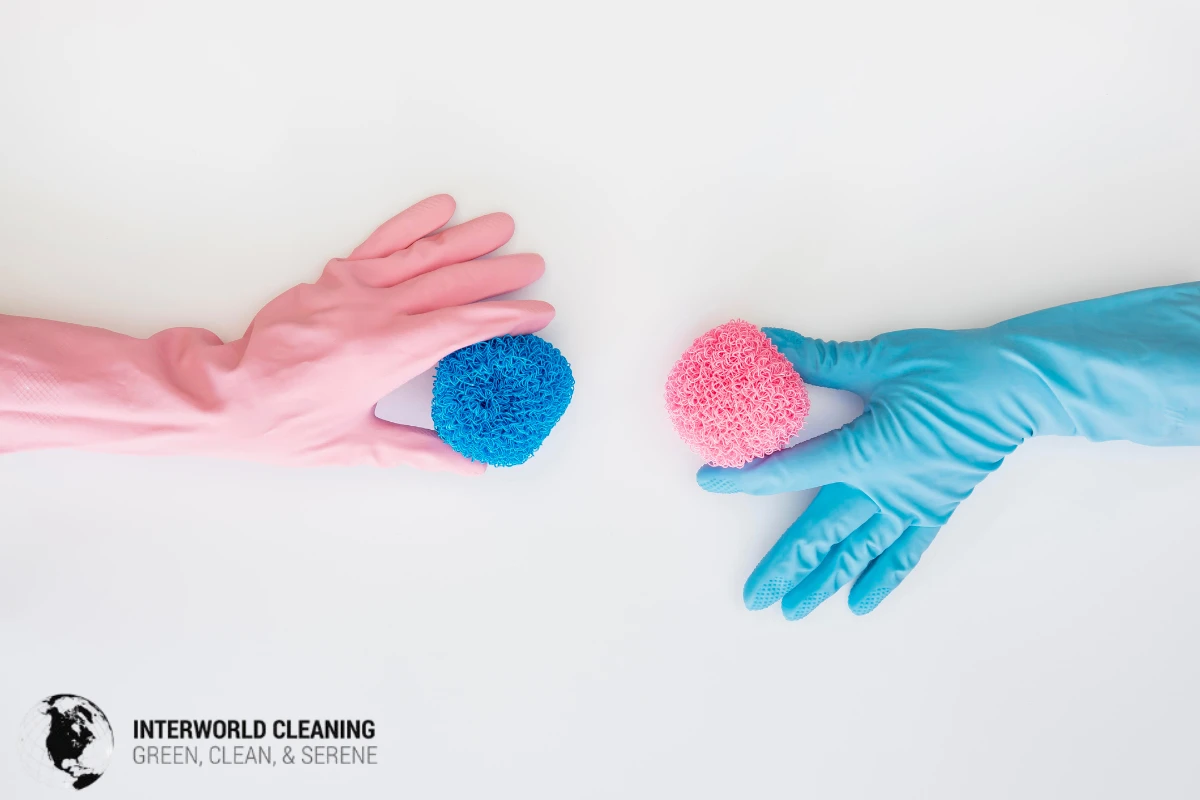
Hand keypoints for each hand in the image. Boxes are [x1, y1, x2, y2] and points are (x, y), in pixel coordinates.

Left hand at [205, 194, 553, 471]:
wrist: (220, 396)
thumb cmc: (284, 425)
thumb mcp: (358, 448)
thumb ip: (422, 452)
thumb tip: (473, 464)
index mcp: (388, 352)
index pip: (463, 327)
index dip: (506, 318)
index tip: (538, 313)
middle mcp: (375, 312)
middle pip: (451, 284)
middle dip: (498, 274)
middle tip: (535, 265)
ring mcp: (352, 289)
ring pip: (421, 255)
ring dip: (465, 240)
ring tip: (503, 226)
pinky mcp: (332, 278)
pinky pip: (380, 243)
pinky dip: (412, 224)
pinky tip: (440, 209)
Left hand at [697, 284, 1199, 617]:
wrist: (1019, 388)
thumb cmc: (953, 370)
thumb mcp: (882, 359)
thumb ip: (820, 360)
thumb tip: (768, 343)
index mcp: (867, 451)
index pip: (791, 469)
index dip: (746, 477)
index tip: (711, 482)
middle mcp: (885, 488)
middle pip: (822, 533)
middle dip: (785, 566)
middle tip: (755, 596)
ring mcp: (911, 504)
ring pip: (858, 552)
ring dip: (823, 581)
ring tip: (793, 610)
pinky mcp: (935, 508)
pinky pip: (904, 553)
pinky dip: (881, 578)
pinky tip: (860, 603)